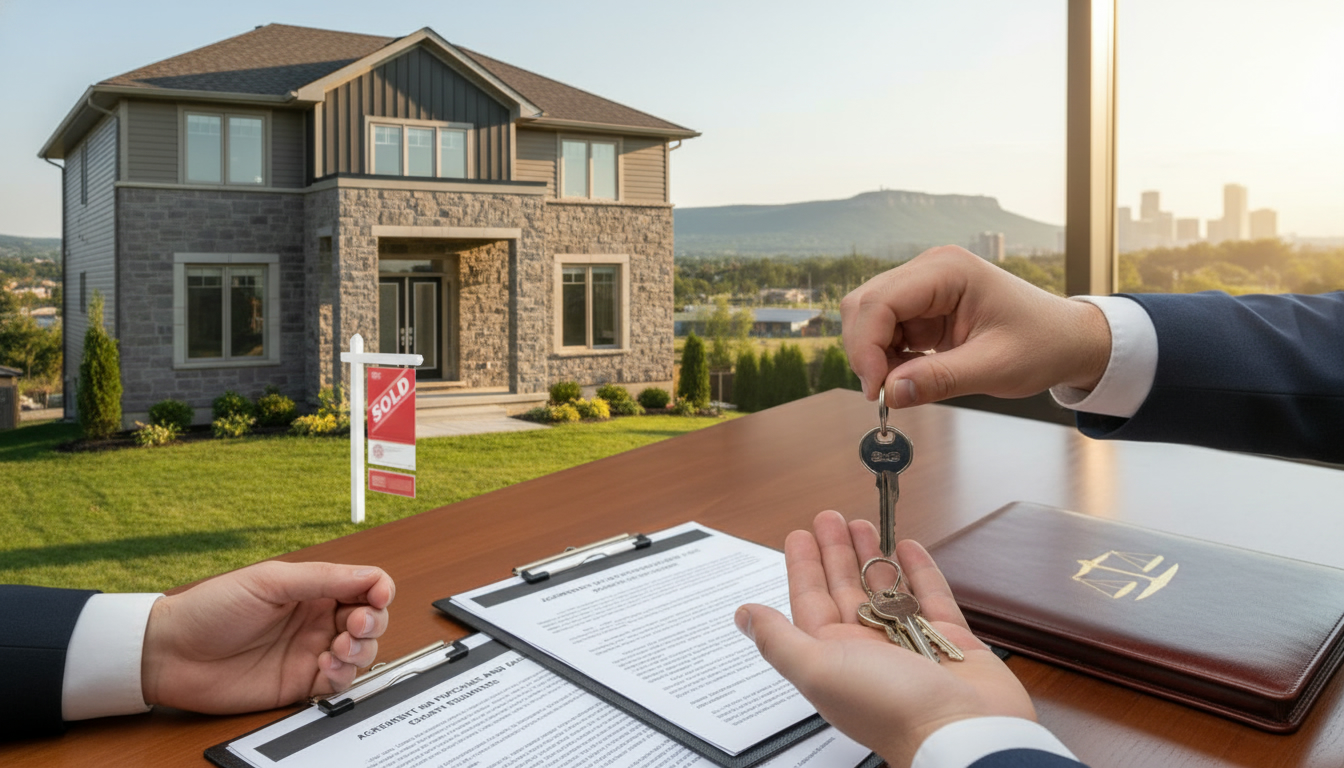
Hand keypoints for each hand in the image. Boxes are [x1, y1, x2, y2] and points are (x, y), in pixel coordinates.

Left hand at [140, 561, 394, 713]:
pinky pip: (341, 682)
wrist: (171, 654)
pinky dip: (344, 675)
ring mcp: (311, 651)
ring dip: (361, 649)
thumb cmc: (210, 610)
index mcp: (312, 588)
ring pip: (362, 652)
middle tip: (354, 625)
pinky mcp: (302, 683)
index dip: (379, 591)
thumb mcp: (269, 581)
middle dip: (373, 622)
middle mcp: (316, 619)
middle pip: (371, 619)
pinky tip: (325, 666)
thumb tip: (369, 576)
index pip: (365, 586)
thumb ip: (322, 578)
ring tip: (337, 648)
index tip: (377, 598)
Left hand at [735, 511, 1033, 766]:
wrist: (962, 734)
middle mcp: (870, 650)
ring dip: (873, 555)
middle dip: (836, 552)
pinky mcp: (951, 640)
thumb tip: (742, 617)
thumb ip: (778, 640)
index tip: (799, 534)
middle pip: (846, 590)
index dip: (804, 567)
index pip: (811, 602)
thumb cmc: (889, 707)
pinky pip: (931, 596)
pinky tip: (909, 546)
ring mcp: (911, 644)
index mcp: (834, 657)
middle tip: (830, 516)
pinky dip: (920, 570)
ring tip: (863, 522)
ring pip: (886, 589)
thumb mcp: (818, 670)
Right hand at [840, 245, 1111, 407]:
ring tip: (904, 385)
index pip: (880, 301)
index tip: (876, 391)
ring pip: (869, 318)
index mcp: (947, 270)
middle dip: (865, 351)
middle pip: (865, 305)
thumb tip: (890, 394)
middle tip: (883, 392)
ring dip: (875, 356)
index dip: (866, 347)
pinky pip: (886, 331)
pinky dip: (888, 358)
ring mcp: (924, 287)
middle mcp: (929, 270)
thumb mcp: (995, 368)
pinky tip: (911, 376)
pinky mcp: (923, 308)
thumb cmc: (1043, 344)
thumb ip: (940, 380)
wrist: (1068, 341)